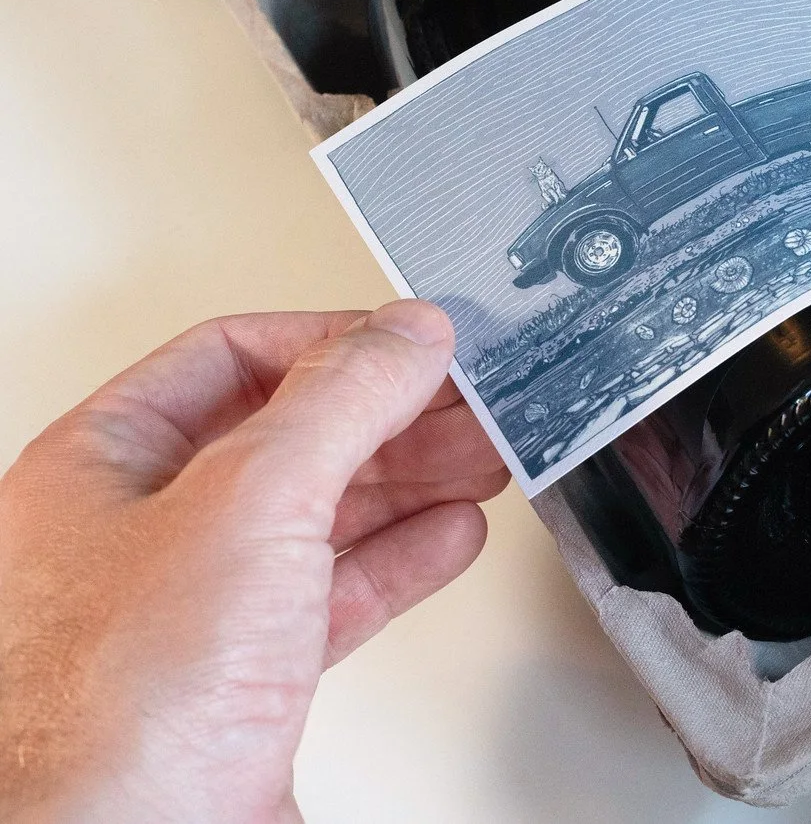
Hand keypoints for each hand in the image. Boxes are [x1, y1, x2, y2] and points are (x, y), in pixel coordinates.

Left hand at [0, 302, 509, 823]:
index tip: (415, 340)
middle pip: (287, 434)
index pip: (228, 356)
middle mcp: (135, 531)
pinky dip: (402, 557)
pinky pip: (332, 592)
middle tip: (472, 397)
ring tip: (485, 452)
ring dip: (412, 479)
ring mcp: (189, 609)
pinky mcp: (241, 678)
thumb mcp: (252, 500)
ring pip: (318, 514)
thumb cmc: (121, 704)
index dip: (331, 340)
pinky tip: (450, 533)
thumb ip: (342, 401)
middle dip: (392, 413)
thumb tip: (406, 333)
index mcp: (99, 464)